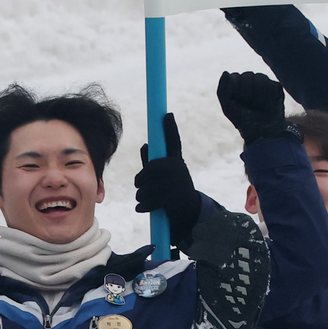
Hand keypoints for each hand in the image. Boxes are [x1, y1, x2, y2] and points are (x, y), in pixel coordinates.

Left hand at [134, 113, 201, 245]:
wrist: (188, 214)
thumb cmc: (172, 192)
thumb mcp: (164, 176)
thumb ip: (153, 162)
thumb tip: (145, 145)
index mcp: (176, 161)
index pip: (174, 142)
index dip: (170, 128)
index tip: (167, 114)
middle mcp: (179, 169)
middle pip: (149, 170)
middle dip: (140, 180)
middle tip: (139, 186)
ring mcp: (178, 183)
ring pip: (146, 187)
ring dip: (141, 196)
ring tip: (143, 199)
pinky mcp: (175, 198)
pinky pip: (150, 200)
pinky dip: (143, 206)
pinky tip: (143, 208)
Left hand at [217, 70, 291, 143]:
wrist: (262, 132)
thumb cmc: (243, 120)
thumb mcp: (228, 107)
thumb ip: (223, 89)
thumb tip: (226, 72)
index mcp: (238, 83)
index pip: (235, 77)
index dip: (236, 91)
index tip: (238, 103)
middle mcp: (251, 81)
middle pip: (248, 75)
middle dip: (247, 93)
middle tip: (250, 105)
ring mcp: (264, 83)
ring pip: (260, 78)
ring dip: (258, 96)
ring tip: (260, 105)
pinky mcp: (276, 87)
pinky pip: (271, 84)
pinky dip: (268, 97)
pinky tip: (268, 104)